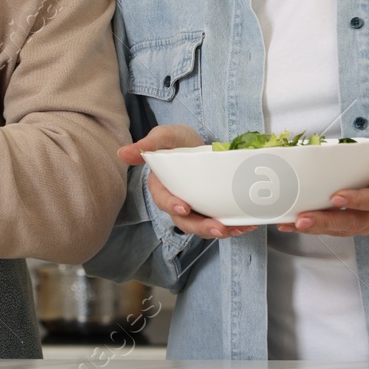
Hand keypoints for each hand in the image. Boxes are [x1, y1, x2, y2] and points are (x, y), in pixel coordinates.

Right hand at [120, 125, 255, 240]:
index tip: (184, 207)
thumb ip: (146, 145)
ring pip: (203, 227)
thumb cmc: (176, 140)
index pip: (164, 200)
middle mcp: (176, 202)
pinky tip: (248, 223)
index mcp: (161, 187)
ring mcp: (194, 209)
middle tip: (220, 228)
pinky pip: (219, 223)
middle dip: (202, 227)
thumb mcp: (163, 137)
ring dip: (221, 231)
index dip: (172, 205)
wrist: (197, 143)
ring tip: (238, 228)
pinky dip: (233, 225)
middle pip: (185, 222)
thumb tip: (121, 153)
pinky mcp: (210, 210)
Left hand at [279, 117, 368, 236]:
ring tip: (291, 223)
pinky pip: (337, 231)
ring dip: (316, 228)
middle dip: (326, 221)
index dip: (358, 200)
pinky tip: (293, 224)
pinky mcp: (358, 227)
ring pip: (342, 230)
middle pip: (353, 222)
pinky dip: (315, 228)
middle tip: (302, 218)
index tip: (336, 196)